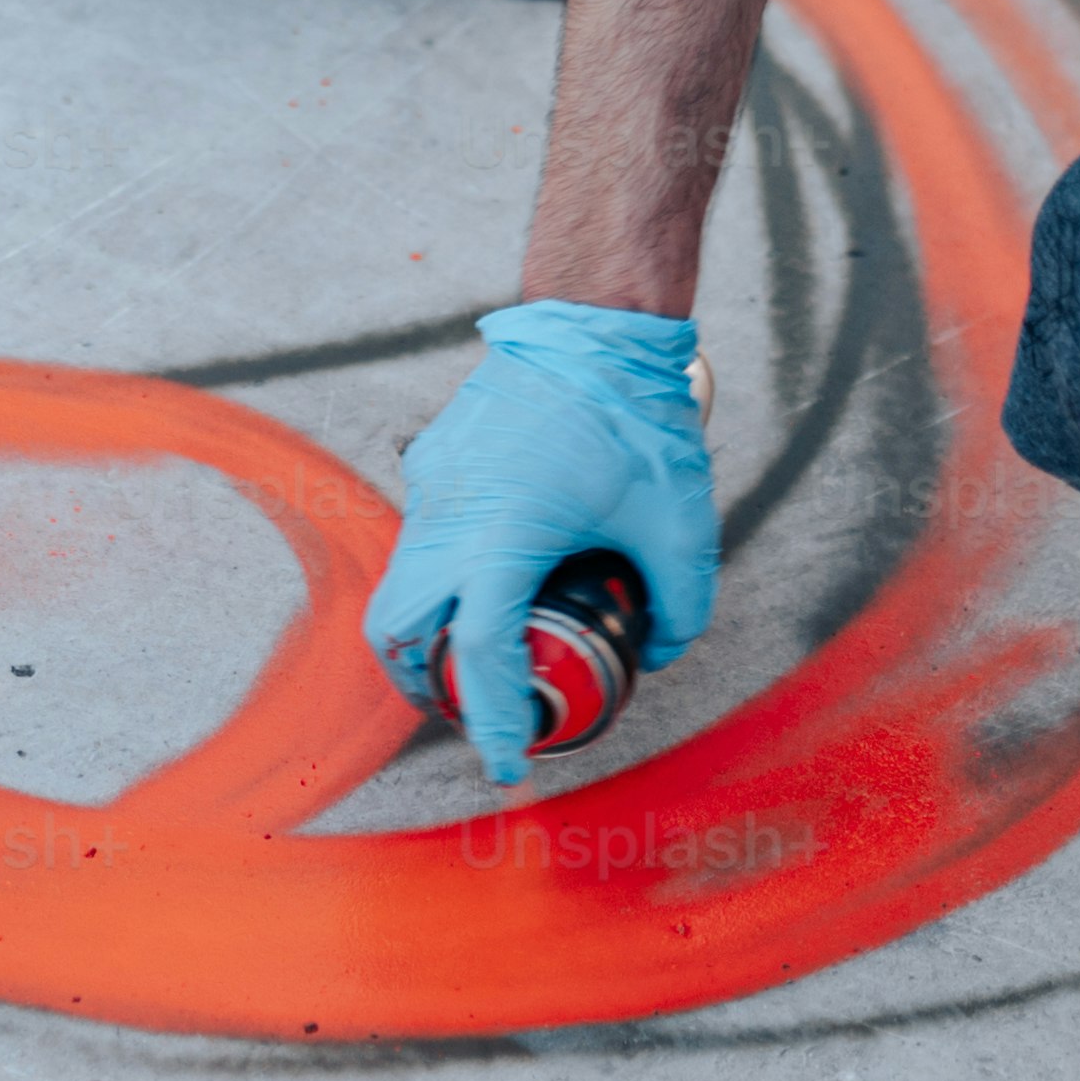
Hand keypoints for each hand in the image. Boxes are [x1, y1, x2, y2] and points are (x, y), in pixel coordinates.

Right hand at [363, 299, 717, 784]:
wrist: (591, 319)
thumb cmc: (632, 411)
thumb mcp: (678, 520)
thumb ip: (679, 599)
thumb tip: (663, 647)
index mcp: (500, 538)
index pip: (477, 656)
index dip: (494, 719)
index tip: (512, 760)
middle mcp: (448, 518)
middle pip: (400, 634)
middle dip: (430, 686)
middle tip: (479, 711)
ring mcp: (431, 487)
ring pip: (401, 586)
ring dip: (430, 632)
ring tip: (485, 653)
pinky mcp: (433, 461)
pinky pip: (423, 536)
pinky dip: (444, 574)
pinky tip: (503, 567)